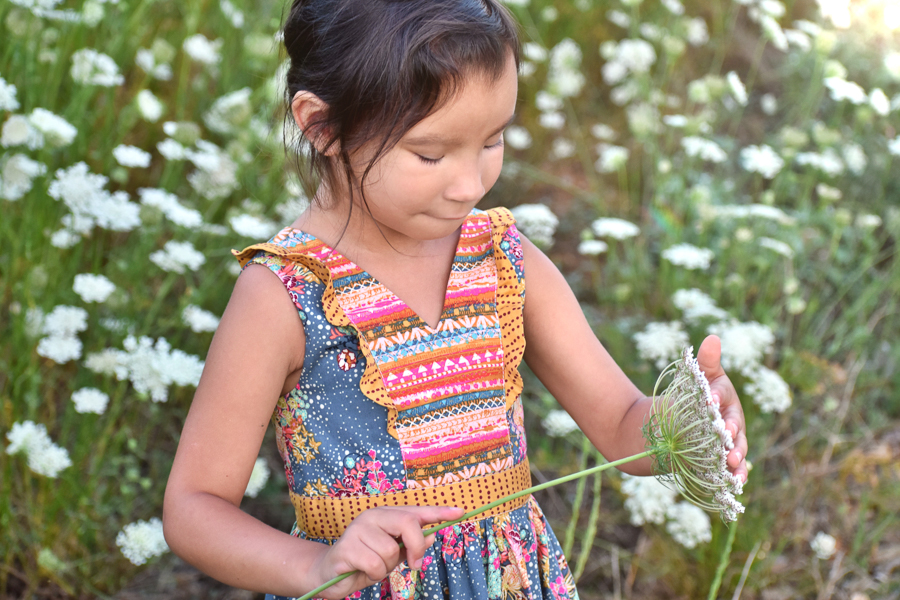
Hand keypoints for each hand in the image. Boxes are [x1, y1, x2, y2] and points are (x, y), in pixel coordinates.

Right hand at [307, 505, 464, 598]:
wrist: (328, 573)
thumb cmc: (364, 562)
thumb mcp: (391, 555)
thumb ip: (409, 546)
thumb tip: (430, 540)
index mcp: (385, 515)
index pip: (416, 511)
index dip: (439, 512)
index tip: (460, 512)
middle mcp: (372, 517)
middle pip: (407, 523)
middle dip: (415, 546)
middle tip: (414, 564)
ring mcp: (358, 530)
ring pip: (390, 550)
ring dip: (387, 566)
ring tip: (373, 566)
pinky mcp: (347, 547)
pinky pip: (376, 565)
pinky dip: (374, 574)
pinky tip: (362, 571)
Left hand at [697, 335, 748, 483]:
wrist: (678, 424)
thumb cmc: (694, 397)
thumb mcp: (698, 378)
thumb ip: (706, 361)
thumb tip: (712, 338)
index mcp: (725, 399)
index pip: (722, 395)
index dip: (716, 396)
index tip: (708, 398)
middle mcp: (733, 421)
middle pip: (735, 425)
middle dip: (732, 430)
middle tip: (727, 433)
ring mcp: (730, 443)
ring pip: (738, 449)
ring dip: (737, 456)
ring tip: (732, 462)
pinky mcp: (723, 461)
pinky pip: (733, 469)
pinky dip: (736, 476)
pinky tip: (735, 482)